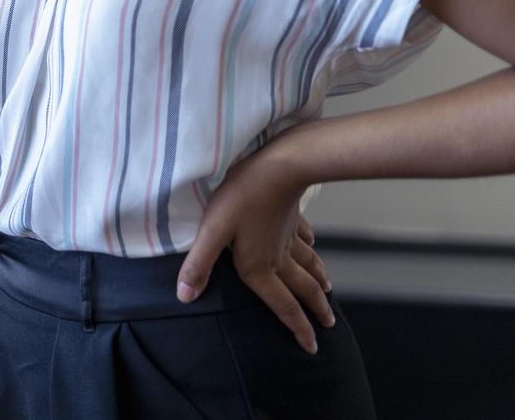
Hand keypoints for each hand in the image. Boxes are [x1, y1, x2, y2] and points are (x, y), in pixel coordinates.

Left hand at [178, 142, 335, 352]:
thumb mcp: (213, 232)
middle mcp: (280, 256)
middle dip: (315, 310)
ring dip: (319, 281)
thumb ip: (199, 265)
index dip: (297, 328)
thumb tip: (185, 297)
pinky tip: (314, 243)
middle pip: (302, 289)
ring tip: (328, 292)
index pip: (282, 305)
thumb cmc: (241, 198)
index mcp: (261, 266)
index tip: (312, 348)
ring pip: (309, 264)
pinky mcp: (292, 215)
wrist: (279, 166)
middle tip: (329, 325)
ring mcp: (289, 235)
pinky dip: (311, 245)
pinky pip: (305, 235)